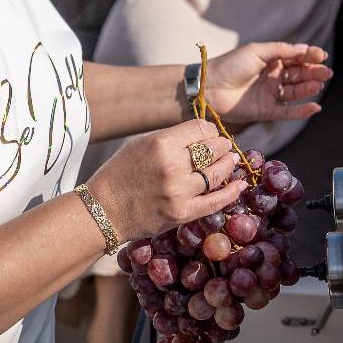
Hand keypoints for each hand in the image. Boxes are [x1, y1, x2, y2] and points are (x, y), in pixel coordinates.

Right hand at [87, 120, 245, 242]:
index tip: (210, 135)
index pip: (202, 129)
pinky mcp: (182, 213)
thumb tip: (202, 135)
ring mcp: (179, 192)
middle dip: (222, 146)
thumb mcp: (140, 144)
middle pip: (214, 149)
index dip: (210, 130)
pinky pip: (215, 201)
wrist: (102, 211)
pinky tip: (240, 185)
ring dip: (228, 165)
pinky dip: (232, 192)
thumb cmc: (119, 174)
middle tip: (225, 147)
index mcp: (161, 143)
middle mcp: (173, 166)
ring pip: (217, 174)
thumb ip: (171, 138)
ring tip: (231, 161)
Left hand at [204, 42, 331, 126]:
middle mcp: (272, 77)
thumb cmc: (230, 65)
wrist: (208, 87)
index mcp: (270, 61)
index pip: (295, 58)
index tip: (321, 55)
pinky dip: (301, 111)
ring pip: (294, 93)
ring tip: (319, 84)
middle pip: (298, 76)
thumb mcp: (257, 51)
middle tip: (326, 72)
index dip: (309, 57)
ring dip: (308, 88)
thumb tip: (305, 48)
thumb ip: (282, 50)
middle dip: (312, 73)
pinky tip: (314, 106)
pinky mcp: (265, 111)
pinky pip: (287, 112)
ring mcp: (269, 94)